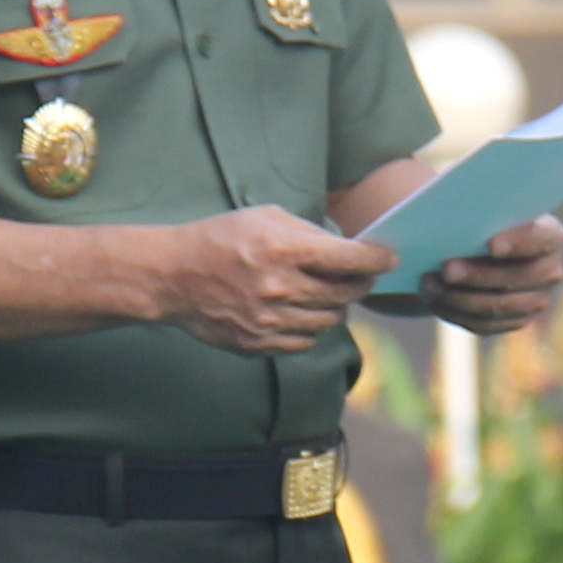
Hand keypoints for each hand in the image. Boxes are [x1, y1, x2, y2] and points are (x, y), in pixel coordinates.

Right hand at [156, 205, 393, 353]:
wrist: (173, 276)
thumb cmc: (221, 239)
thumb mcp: (265, 218)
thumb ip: (309, 233)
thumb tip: (349, 248)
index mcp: (282, 250)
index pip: (349, 259)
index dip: (377, 259)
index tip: (389, 258)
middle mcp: (279, 288)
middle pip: (345, 293)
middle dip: (361, 283)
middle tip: (362, 276)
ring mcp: (269, 321)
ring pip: (329, 320)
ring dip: (336, 306)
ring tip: (326, 292)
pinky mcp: (259, 344)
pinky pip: (306, 342)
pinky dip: (312, 327)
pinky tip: (302, 311)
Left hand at [423, 213, 562, 338]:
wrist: (478, 248)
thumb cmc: (483, 220)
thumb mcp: (484, 211)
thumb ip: (480, 216)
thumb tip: (455, 224)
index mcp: (550, 236)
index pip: (542, 239)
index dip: (518, 243)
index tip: (491, 245)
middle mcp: (550, 271)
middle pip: (517, 278)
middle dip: (478, 275)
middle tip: (447, 269)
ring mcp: (535, 301)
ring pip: (499, 305)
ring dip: (461, 297)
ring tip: (431, 284)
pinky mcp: (514, 321)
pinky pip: (485, 323)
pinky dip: (456, 312)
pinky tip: (434, 298)